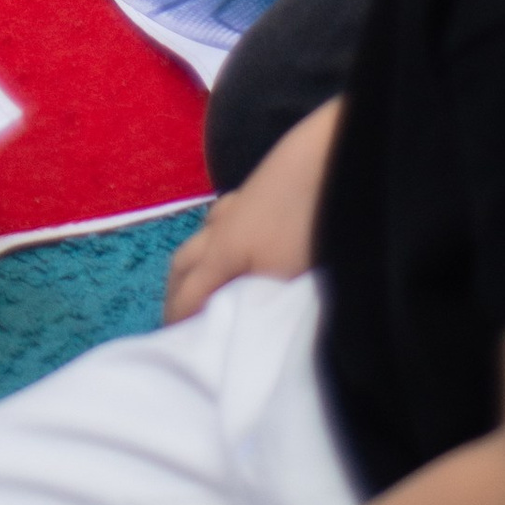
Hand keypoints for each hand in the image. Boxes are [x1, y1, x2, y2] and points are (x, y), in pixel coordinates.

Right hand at [162, 99, 339, 324]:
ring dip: (194, 262)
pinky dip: (217, 236)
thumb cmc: (308, 223)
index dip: (177, 320)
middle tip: (179, 321)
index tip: (173, 345)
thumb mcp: (285, 278)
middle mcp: (220, 227)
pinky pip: (222, 218)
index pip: (188, 294)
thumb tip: (244, 331)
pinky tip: (235, 239)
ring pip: (202, 236)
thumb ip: (260, 304)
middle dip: (176, 292)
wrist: (330, 159)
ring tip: (203, 284)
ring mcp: (237, 205)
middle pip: (183, 262)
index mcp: (222, 253)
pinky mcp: (256, 191)